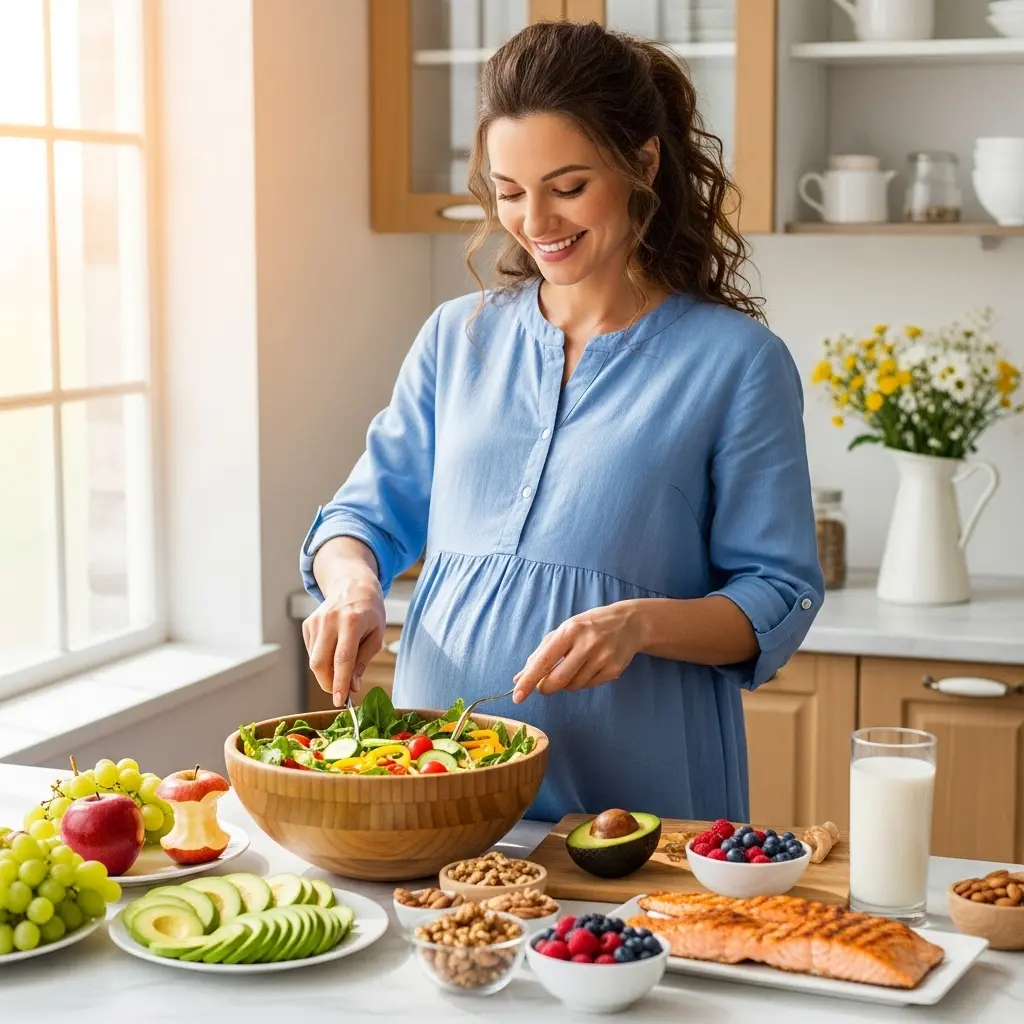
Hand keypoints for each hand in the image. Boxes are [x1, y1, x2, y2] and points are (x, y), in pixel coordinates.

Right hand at [302, 572, 385, 706]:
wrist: (353, 586)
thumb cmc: (370, 613)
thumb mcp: (376, 636)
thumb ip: (363, 661)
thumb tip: (352, 687)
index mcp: (352, 621)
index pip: (342, 659)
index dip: (340, 683)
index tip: (340, 701)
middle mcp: (331, 620)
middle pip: (321, 662)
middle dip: (329, 684)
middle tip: (340, 693)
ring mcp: (316, 621)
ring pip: (314, 660)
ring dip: (325, 674)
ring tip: (340, 672)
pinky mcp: (308, 624)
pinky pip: (311, 652)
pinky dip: (321, 660)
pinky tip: (333, 652)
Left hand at [512, 601, 643, 703]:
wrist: (629, 623)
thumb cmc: (589, 626)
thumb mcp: (564, 631)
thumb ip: (540, 654)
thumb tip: (519, 678)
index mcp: (570, 631)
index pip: (544, 660)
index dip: (529, 680)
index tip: (517, 696)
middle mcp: (587, 644)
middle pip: (558, 680)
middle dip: (545, 687)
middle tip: (543, 685)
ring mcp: (603, 658)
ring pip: (572, 686)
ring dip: (566, 683)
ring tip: (574, 666)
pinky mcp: (614, 670)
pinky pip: (588, 686)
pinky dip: (582, 682)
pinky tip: (588, 667)